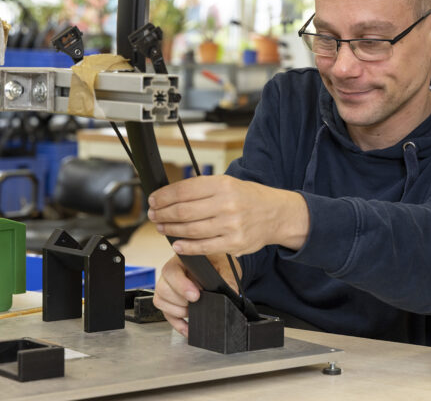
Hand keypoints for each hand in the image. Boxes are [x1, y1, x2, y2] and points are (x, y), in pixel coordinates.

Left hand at [148, 175, 308, 255]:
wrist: (277, 214)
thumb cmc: (249, 198)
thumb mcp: (228, 183)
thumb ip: (202, 189)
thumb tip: (170, 196)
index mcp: (223, 184)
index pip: (184, 190)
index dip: (164, 196)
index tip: (153, 200)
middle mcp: (227, 203)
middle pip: (184, 211)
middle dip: (163, 214)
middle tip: (153, 215)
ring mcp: (231, 225)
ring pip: (191, 229)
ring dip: (171, 229)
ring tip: (162, 227)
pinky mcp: (234, 243)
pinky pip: (204, 247)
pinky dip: (186, 247)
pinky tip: (177, 244)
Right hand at [153, 254, 240, 336]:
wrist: (219, 265)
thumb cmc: (218, 261)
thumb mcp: (225, 265)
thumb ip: (226, 277)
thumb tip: (230, 292)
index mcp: (181, 260)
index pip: (171, 272)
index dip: (181, 286)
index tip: (195, 296)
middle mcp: (170, 274)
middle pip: (163, 289)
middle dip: (181, 301)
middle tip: (197, 302)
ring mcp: (167, 287)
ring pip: (161, 302)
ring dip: (178, 311)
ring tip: (194, 309)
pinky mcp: (170, 301)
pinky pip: (167, 315)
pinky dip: (178, 324)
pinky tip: (189, 328)